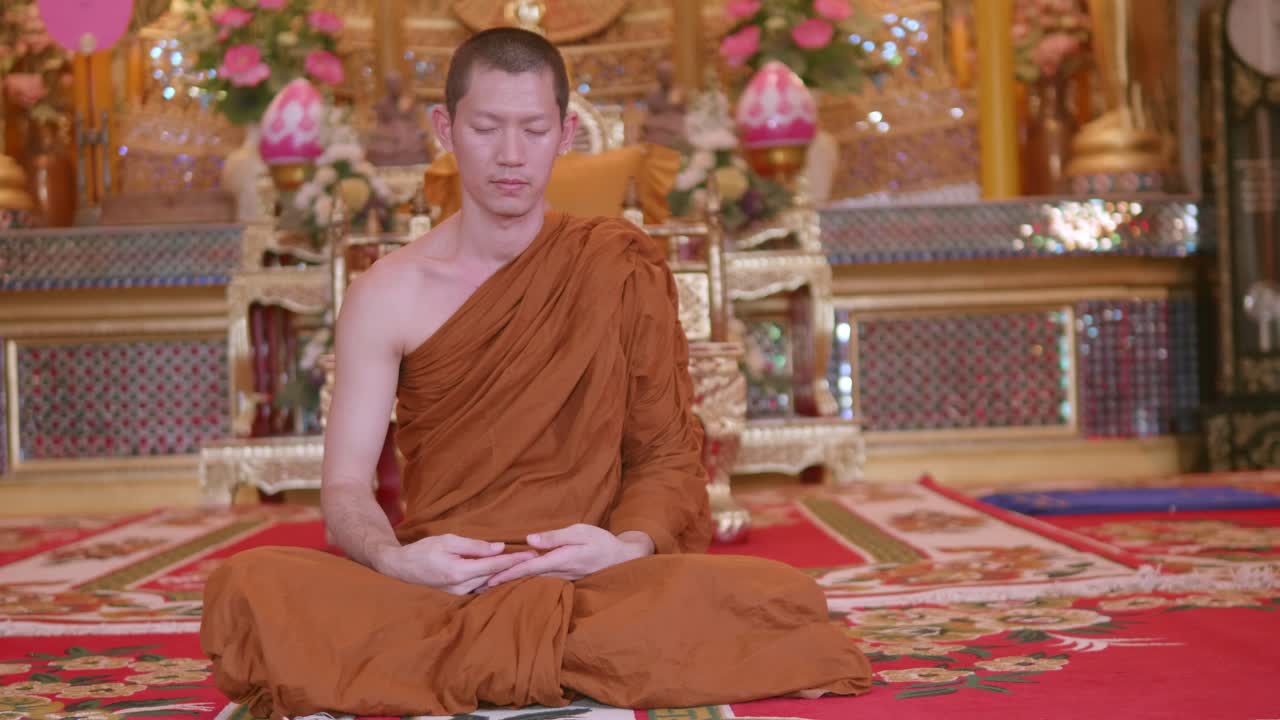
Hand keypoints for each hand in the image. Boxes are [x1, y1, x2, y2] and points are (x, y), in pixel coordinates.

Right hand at [374, 534, 536, 594]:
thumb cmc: (423, 550)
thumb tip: (499, 548)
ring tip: (527, 569)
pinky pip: (481, 589)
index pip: (495, 565)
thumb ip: (474, 546)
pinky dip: (494, 582)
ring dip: (507, 578)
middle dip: (516, 570)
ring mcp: (459, 595)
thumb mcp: (448, 541)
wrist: (400, 568)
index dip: (515, 560)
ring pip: (490, 586)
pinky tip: (506, 577)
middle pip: (496, 578)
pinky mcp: (457, 597)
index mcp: (460, 571)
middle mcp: (462, 587)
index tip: (533, 555)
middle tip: (538, 561)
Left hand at [483, 524, 653, 587]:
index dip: (508, 573)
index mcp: (562, 559)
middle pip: (526, 579)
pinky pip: (541, 583)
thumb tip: (530, 541)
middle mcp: (560, 573)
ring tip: (489, 588)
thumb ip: (556, 537)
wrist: (623, 559)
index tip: (488, 579)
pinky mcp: (565, 580)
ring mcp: (562, 579)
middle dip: (503, 582)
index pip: (529, 567)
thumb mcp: (581, 531)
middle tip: (478, 588)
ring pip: (532, 583)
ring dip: (511, 585)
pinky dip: (525, 584)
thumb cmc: (602, 541)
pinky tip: (514, 586)